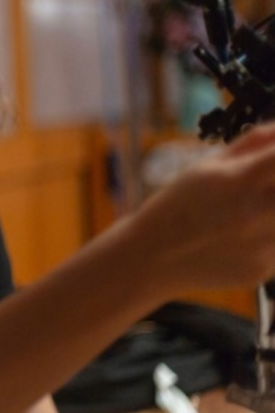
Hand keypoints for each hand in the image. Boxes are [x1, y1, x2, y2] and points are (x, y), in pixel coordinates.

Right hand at [126, 121, 274, 293]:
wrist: (150, 258)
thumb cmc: (176, 205)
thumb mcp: (206, 167)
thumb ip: (252, 144)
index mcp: (239, 180)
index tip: (273, 158)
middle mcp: (255, 212)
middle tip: (262, 185)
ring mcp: (262, 244)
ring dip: (274, 211)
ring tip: (247, 212)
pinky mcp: (263, 268)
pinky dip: (269, 238)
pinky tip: (241, 238)